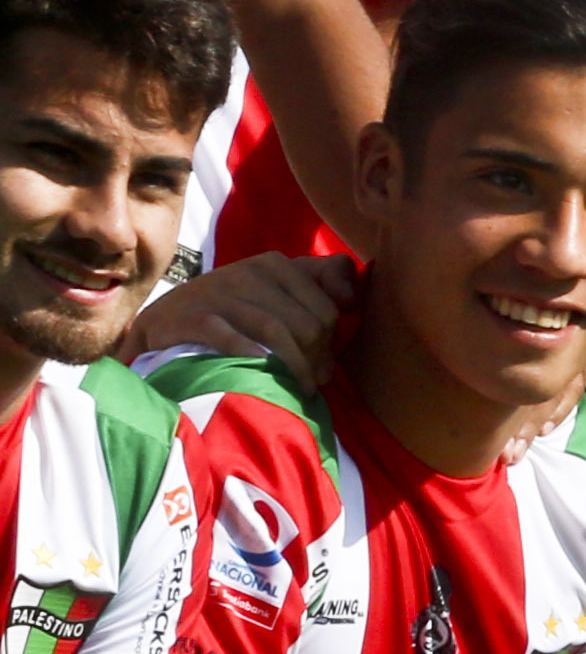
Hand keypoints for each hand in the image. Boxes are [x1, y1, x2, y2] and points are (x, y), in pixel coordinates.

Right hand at [129, 252, 353, 376]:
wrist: (164, 320)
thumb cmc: (232, 308)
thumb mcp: (275, 287)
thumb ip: (320, 280)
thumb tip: (353, 296)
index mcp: (276, 264)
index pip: (326, 309)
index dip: (331, 344)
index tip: (324, 366)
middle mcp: (249, 272)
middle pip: (305, 323)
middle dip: (316, 360)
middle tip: (313, 384)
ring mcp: (219, 292)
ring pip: (275, 331)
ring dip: (293, 367)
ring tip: (299, 389)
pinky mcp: (192, 316)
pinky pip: (229, 336)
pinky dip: (249, 354)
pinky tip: (260, 368)